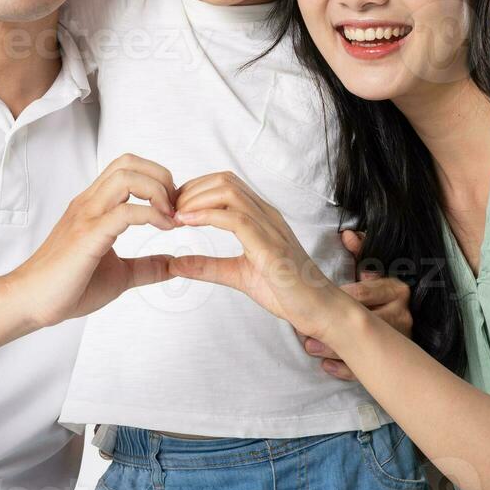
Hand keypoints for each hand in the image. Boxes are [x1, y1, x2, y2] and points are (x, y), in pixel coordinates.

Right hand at [10, 154, 178, 328]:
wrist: (29, 302)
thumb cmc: (67, 288)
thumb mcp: (119, 276)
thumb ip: (146, 267)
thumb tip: (173, 265)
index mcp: (94, 206)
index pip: (128, 167)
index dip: (158, 180)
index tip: (174, 210)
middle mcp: (89, 203)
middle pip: (129, 162)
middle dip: (162, 178)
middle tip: (176, 208)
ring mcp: (86, 216)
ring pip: (127, 177)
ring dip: (158, 191)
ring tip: (170, 218)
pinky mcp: (87, 236)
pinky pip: (125, 212)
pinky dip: (151, 215)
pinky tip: (163, 229)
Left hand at [168, 172, 355, 342]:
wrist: (320, 309)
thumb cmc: (287, 291)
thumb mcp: (238, 275)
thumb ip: (208, 267)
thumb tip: (175, 263)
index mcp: (261, 217)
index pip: (225, 184)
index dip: (195, 189)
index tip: (173, 208)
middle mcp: (266, 215)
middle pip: (224, 180)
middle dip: (191, 190)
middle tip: (169, 211)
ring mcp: (270, 227)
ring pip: (228, 192)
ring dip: (195, 200)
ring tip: (175, 216)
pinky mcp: (271, 247)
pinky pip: (236, 219)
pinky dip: (207, 216)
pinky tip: (189, 223)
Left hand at [301, 229, 411, 380]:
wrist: (392, 320)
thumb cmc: (374, 292)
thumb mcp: (369, 269)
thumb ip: (359, 251)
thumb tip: (347, 234)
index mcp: (396, 290)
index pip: (363, 293)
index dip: (337, 298)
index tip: (317, 300)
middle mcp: (402, 315)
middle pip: (364, 323)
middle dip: (333, 329)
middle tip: (306, 335)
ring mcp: (400, 340)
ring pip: (365, 348)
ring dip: (336, 351)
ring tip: (310, 348)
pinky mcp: (391, 360)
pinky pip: (368, 367)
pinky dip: (345, 368)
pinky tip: (326, 366)